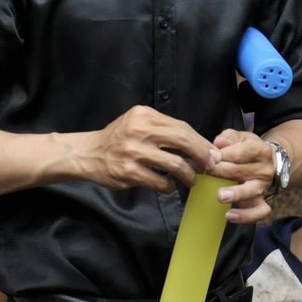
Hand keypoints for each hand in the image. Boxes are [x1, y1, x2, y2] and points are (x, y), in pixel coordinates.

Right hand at [80, 106, 217, 193]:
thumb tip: (199, 146)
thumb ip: (164, 130)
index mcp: (144, 115)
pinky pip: (160, 181)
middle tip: (210, 166)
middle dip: (202, 155)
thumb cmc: (119, 139)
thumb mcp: (138, 123)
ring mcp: (133, 152)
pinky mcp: (129, 172)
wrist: (88, 154)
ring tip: (192, 180)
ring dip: (189, 175)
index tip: (212, 153)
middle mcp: (139, 130)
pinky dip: (169, 186)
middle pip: (183, 141)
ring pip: (175, 164)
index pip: (181, 127)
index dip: (201, 141)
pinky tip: (169, 185)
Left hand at [209, 129, 275, 224]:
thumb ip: (229, 138)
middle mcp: (264, 169)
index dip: (220, 156)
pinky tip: (230, 215)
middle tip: (201, 173)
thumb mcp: (241, 137)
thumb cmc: (249, 149)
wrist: (272, 162)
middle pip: (239, 171)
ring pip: (251, 191)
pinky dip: (246, 216)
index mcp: (260, 150)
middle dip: (218, 172)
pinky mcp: (262, 201)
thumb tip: (218, 143)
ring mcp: (264, 186)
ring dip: (235, 194)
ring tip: (221, 196)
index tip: (204, 159)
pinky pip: (259, 211)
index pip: (239, 153)